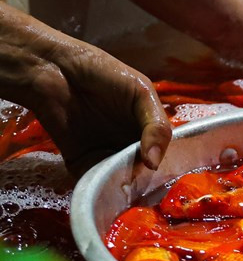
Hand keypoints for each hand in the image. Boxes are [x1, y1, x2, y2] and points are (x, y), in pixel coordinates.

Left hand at [0, 2, 170, 175]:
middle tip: (149, 189)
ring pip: (122, 182)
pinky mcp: (82, 163)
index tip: (170, 177)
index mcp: (149, 131)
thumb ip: (157, 126)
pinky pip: (94, 183)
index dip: (170, 167)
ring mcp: (106, 156)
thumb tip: (154, 164)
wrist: (53, 68)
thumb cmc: (103, 73)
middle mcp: (130, 146)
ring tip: (129, 191)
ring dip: (125, 189)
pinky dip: (100, 189)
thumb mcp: (141, 93)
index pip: (167, 156)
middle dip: (147, 183)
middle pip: (146, 174)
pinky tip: (106, 188)